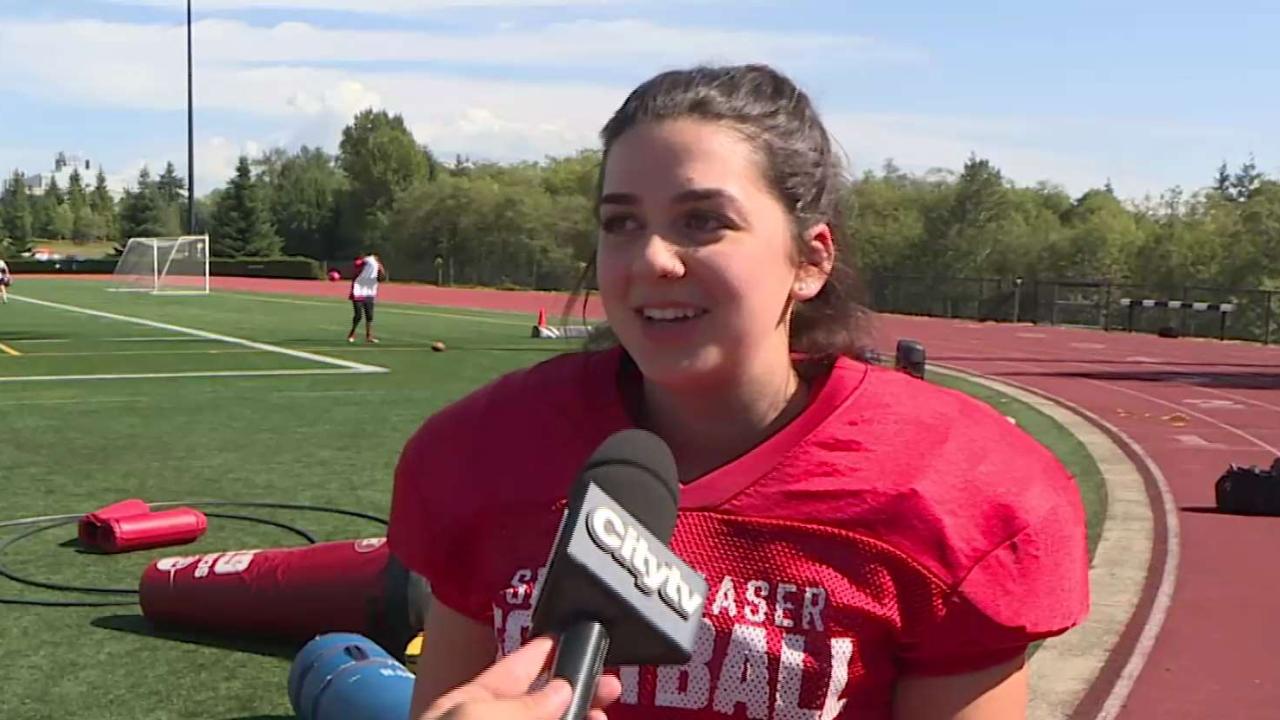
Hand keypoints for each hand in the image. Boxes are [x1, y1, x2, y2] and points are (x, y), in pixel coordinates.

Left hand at [424, 636, 621, 719]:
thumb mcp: (479, 717)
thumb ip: (524, 703)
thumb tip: (561, 689)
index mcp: (469, 705)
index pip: (514, 669)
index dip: (545, 654)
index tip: (574, 640)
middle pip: (539, 705)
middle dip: (575, 693)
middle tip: (611, 689)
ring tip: (603, 718)